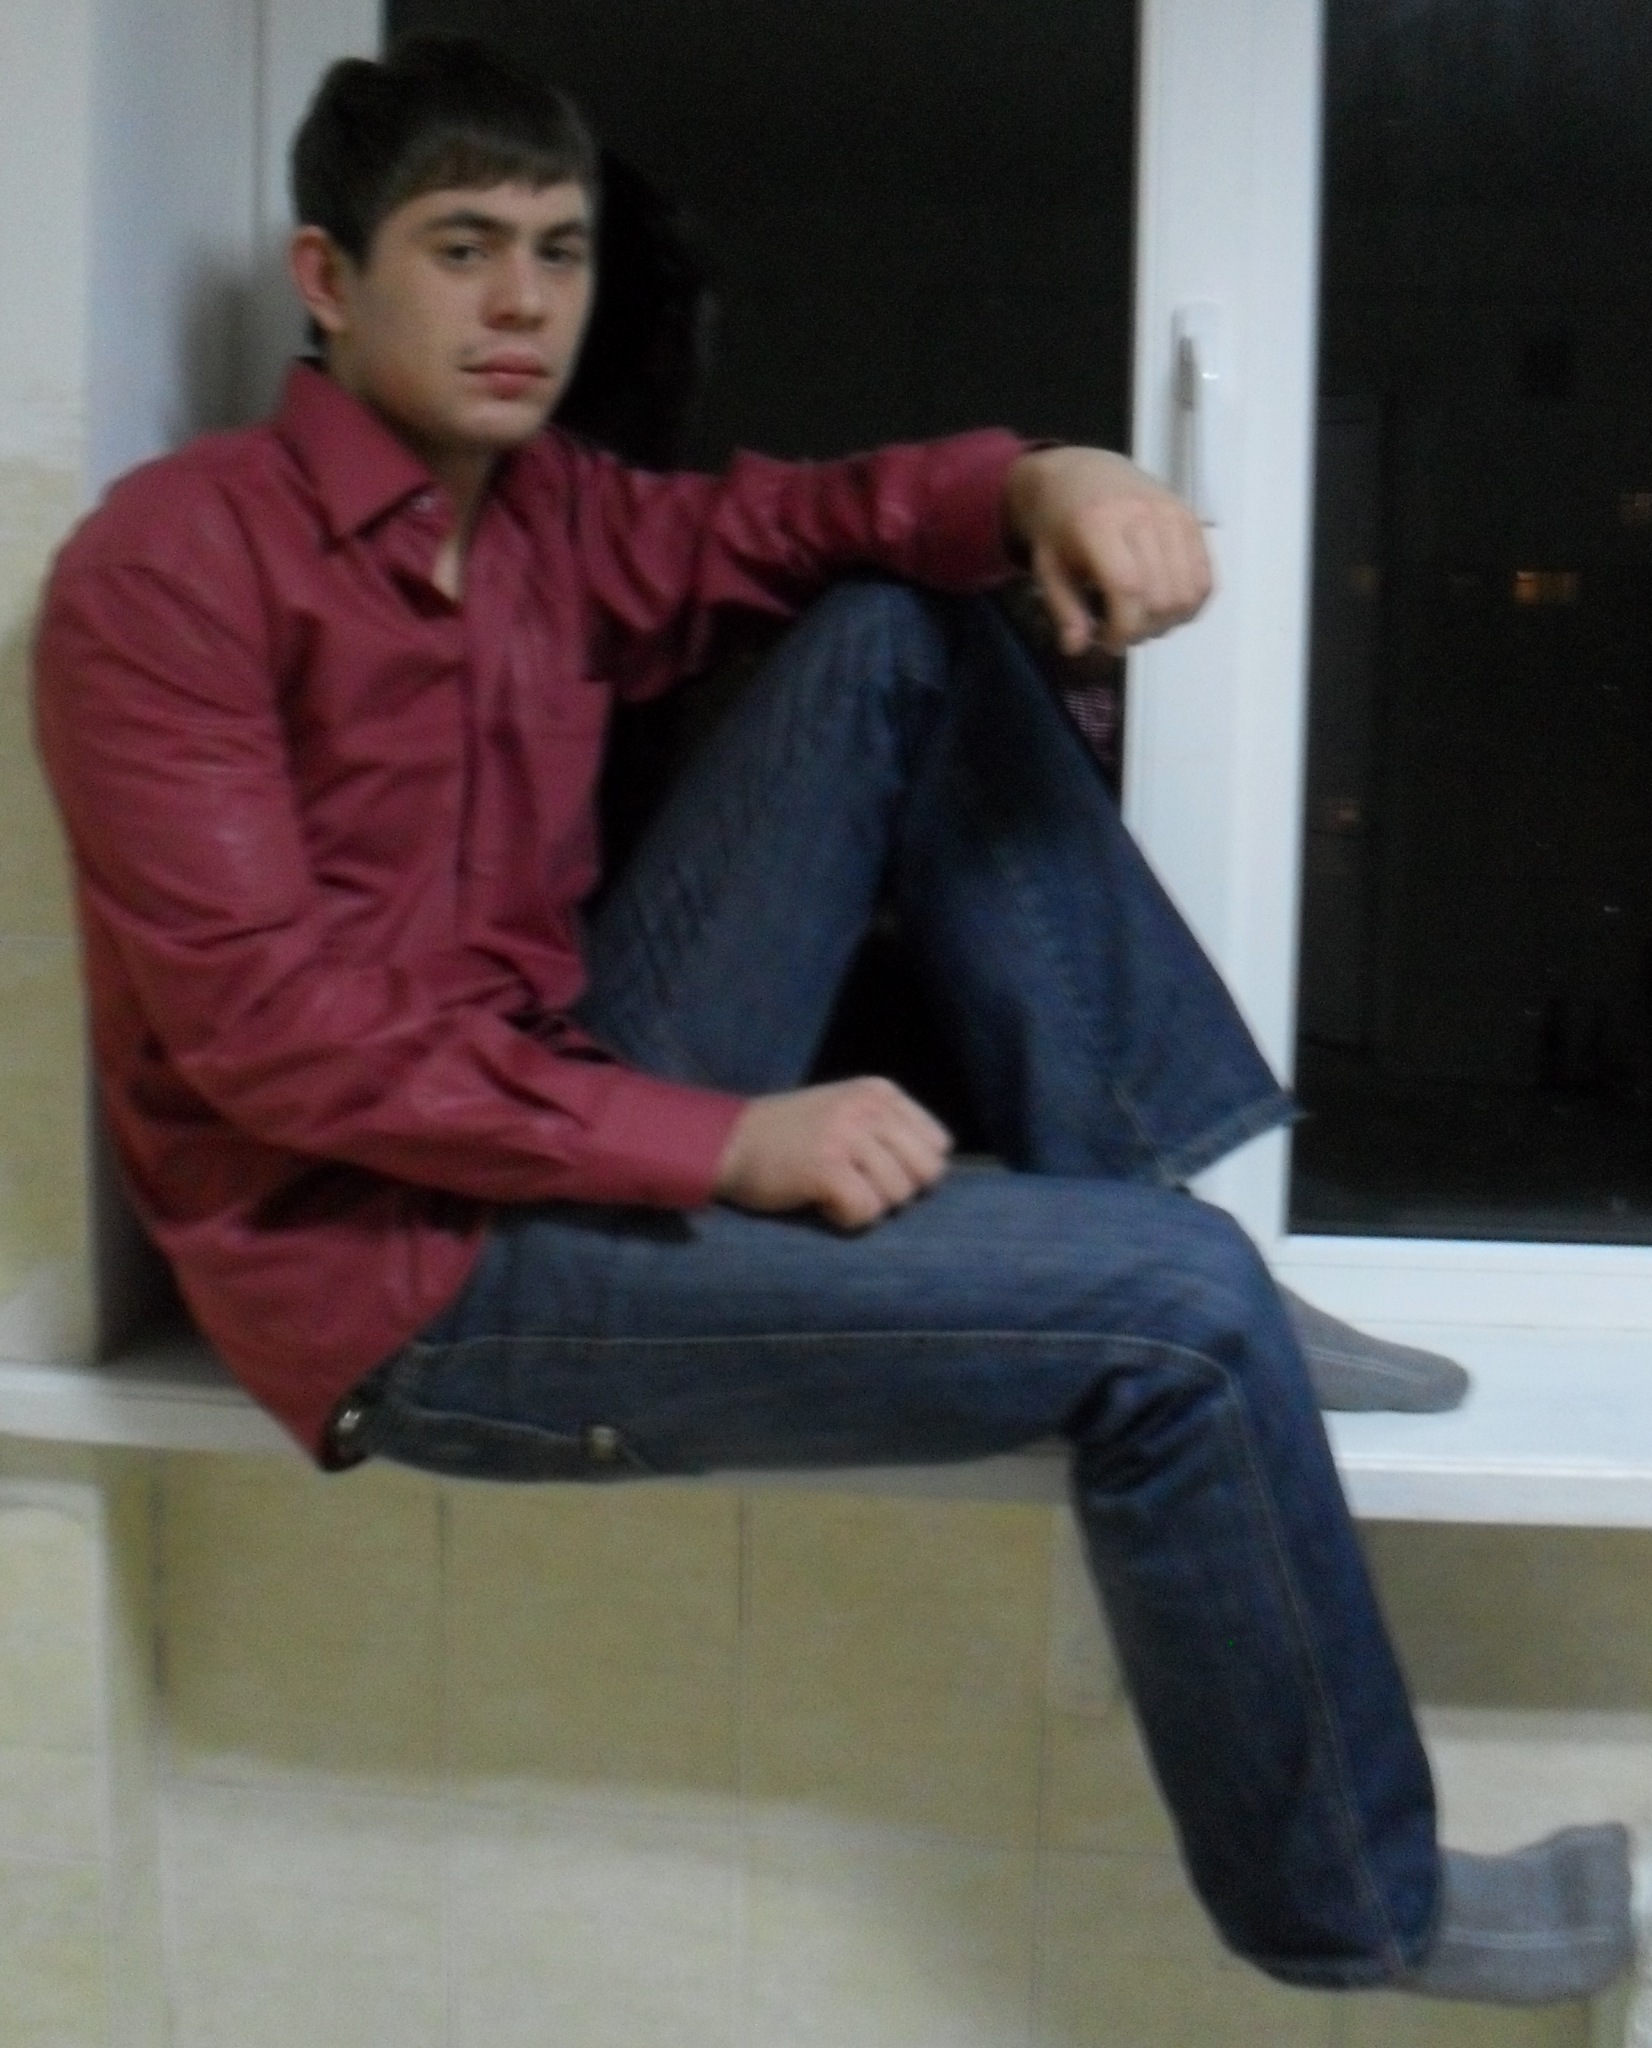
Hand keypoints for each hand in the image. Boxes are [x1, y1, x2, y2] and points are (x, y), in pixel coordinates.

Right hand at [714, 1077, 952, 1229]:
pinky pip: (865, 1212)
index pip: (939, 1145)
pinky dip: (844, 1219)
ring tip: (832, 1188)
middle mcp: (869, 1107)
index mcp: (880, 1092)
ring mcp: (847, 1135)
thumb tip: (935, 1171)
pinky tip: (819, 1201)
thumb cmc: (790, 1137)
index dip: (911, 1169)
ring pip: (897, 1195)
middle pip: (927, 1173)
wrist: (727, 1142)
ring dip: (866, 1205)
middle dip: (896, 1191)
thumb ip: (890, 1131)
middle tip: (856, 1185)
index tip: (873, 1170)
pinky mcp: (826, 1167)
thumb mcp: (848, 1113)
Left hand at [1005, 446, 1212, 656]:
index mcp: (1099, 524)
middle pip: (1162, 596)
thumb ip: (1063, 609)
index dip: (1125, 628)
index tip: (1110, 642)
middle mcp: (1142, 515)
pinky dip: (1191, 603)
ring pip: (1189, 591)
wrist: (1081, 472)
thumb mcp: (1048, 566)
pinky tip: (1167, 607)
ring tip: (1145, 620)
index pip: (1129, 588)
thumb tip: (1076, 649)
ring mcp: (1173, 514)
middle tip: (1125, 631)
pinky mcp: (1191, 518)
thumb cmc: (1059, 524)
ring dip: (1170, 621)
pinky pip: (1206, 576)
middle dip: (1145, 629)